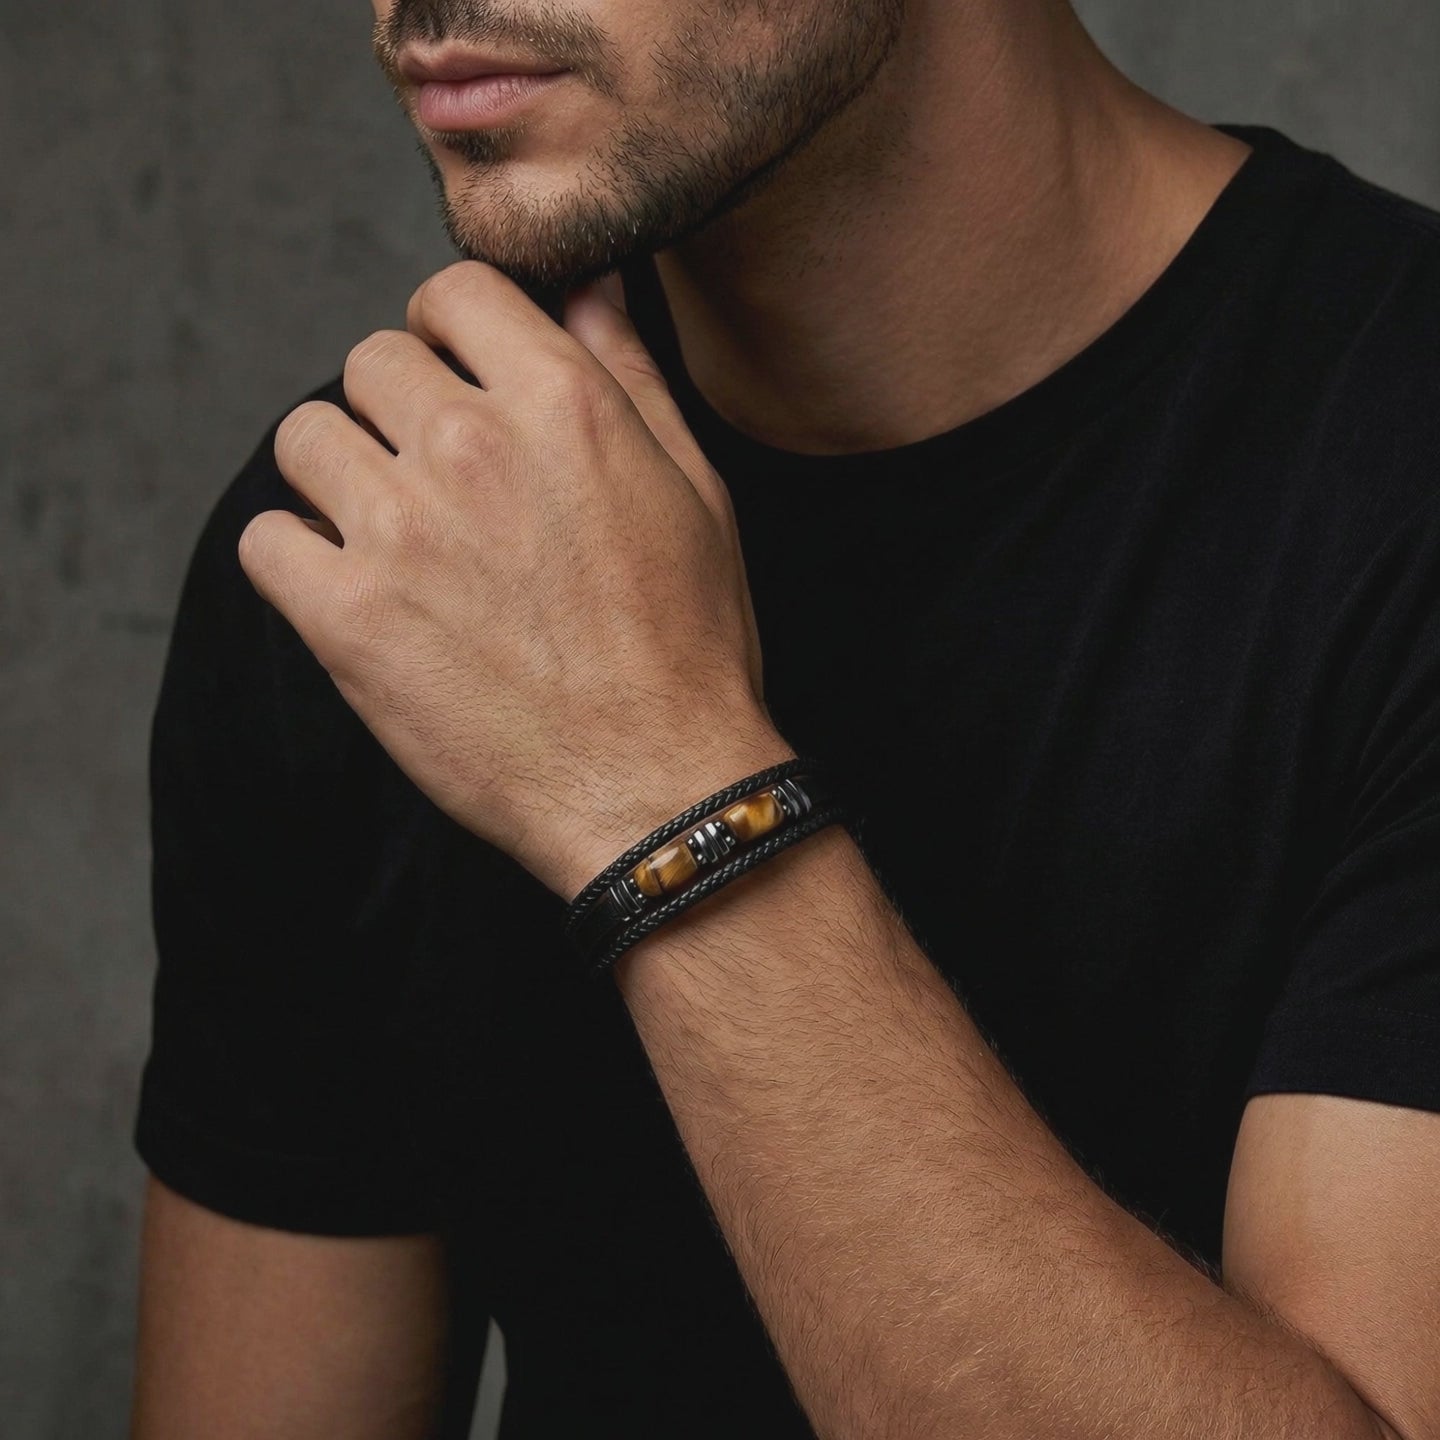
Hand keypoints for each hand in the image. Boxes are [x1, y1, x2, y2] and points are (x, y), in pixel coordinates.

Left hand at [237, 261, 792, 900]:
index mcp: (561, 403)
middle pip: (371, 363)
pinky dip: (297, 560)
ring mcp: (402, 530)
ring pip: (305, 439)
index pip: (453, 294)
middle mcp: (472, 446)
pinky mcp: (348, 617)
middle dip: (397, 410)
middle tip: (434, 481)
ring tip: (390, 535)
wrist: (655, 783)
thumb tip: (587, 284)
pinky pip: (267, 540)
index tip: (455, 376)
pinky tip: (349, 589)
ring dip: (339, 477)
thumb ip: (630, 375)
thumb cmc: (688, 645)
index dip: (448, 331)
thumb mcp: (693, 490)